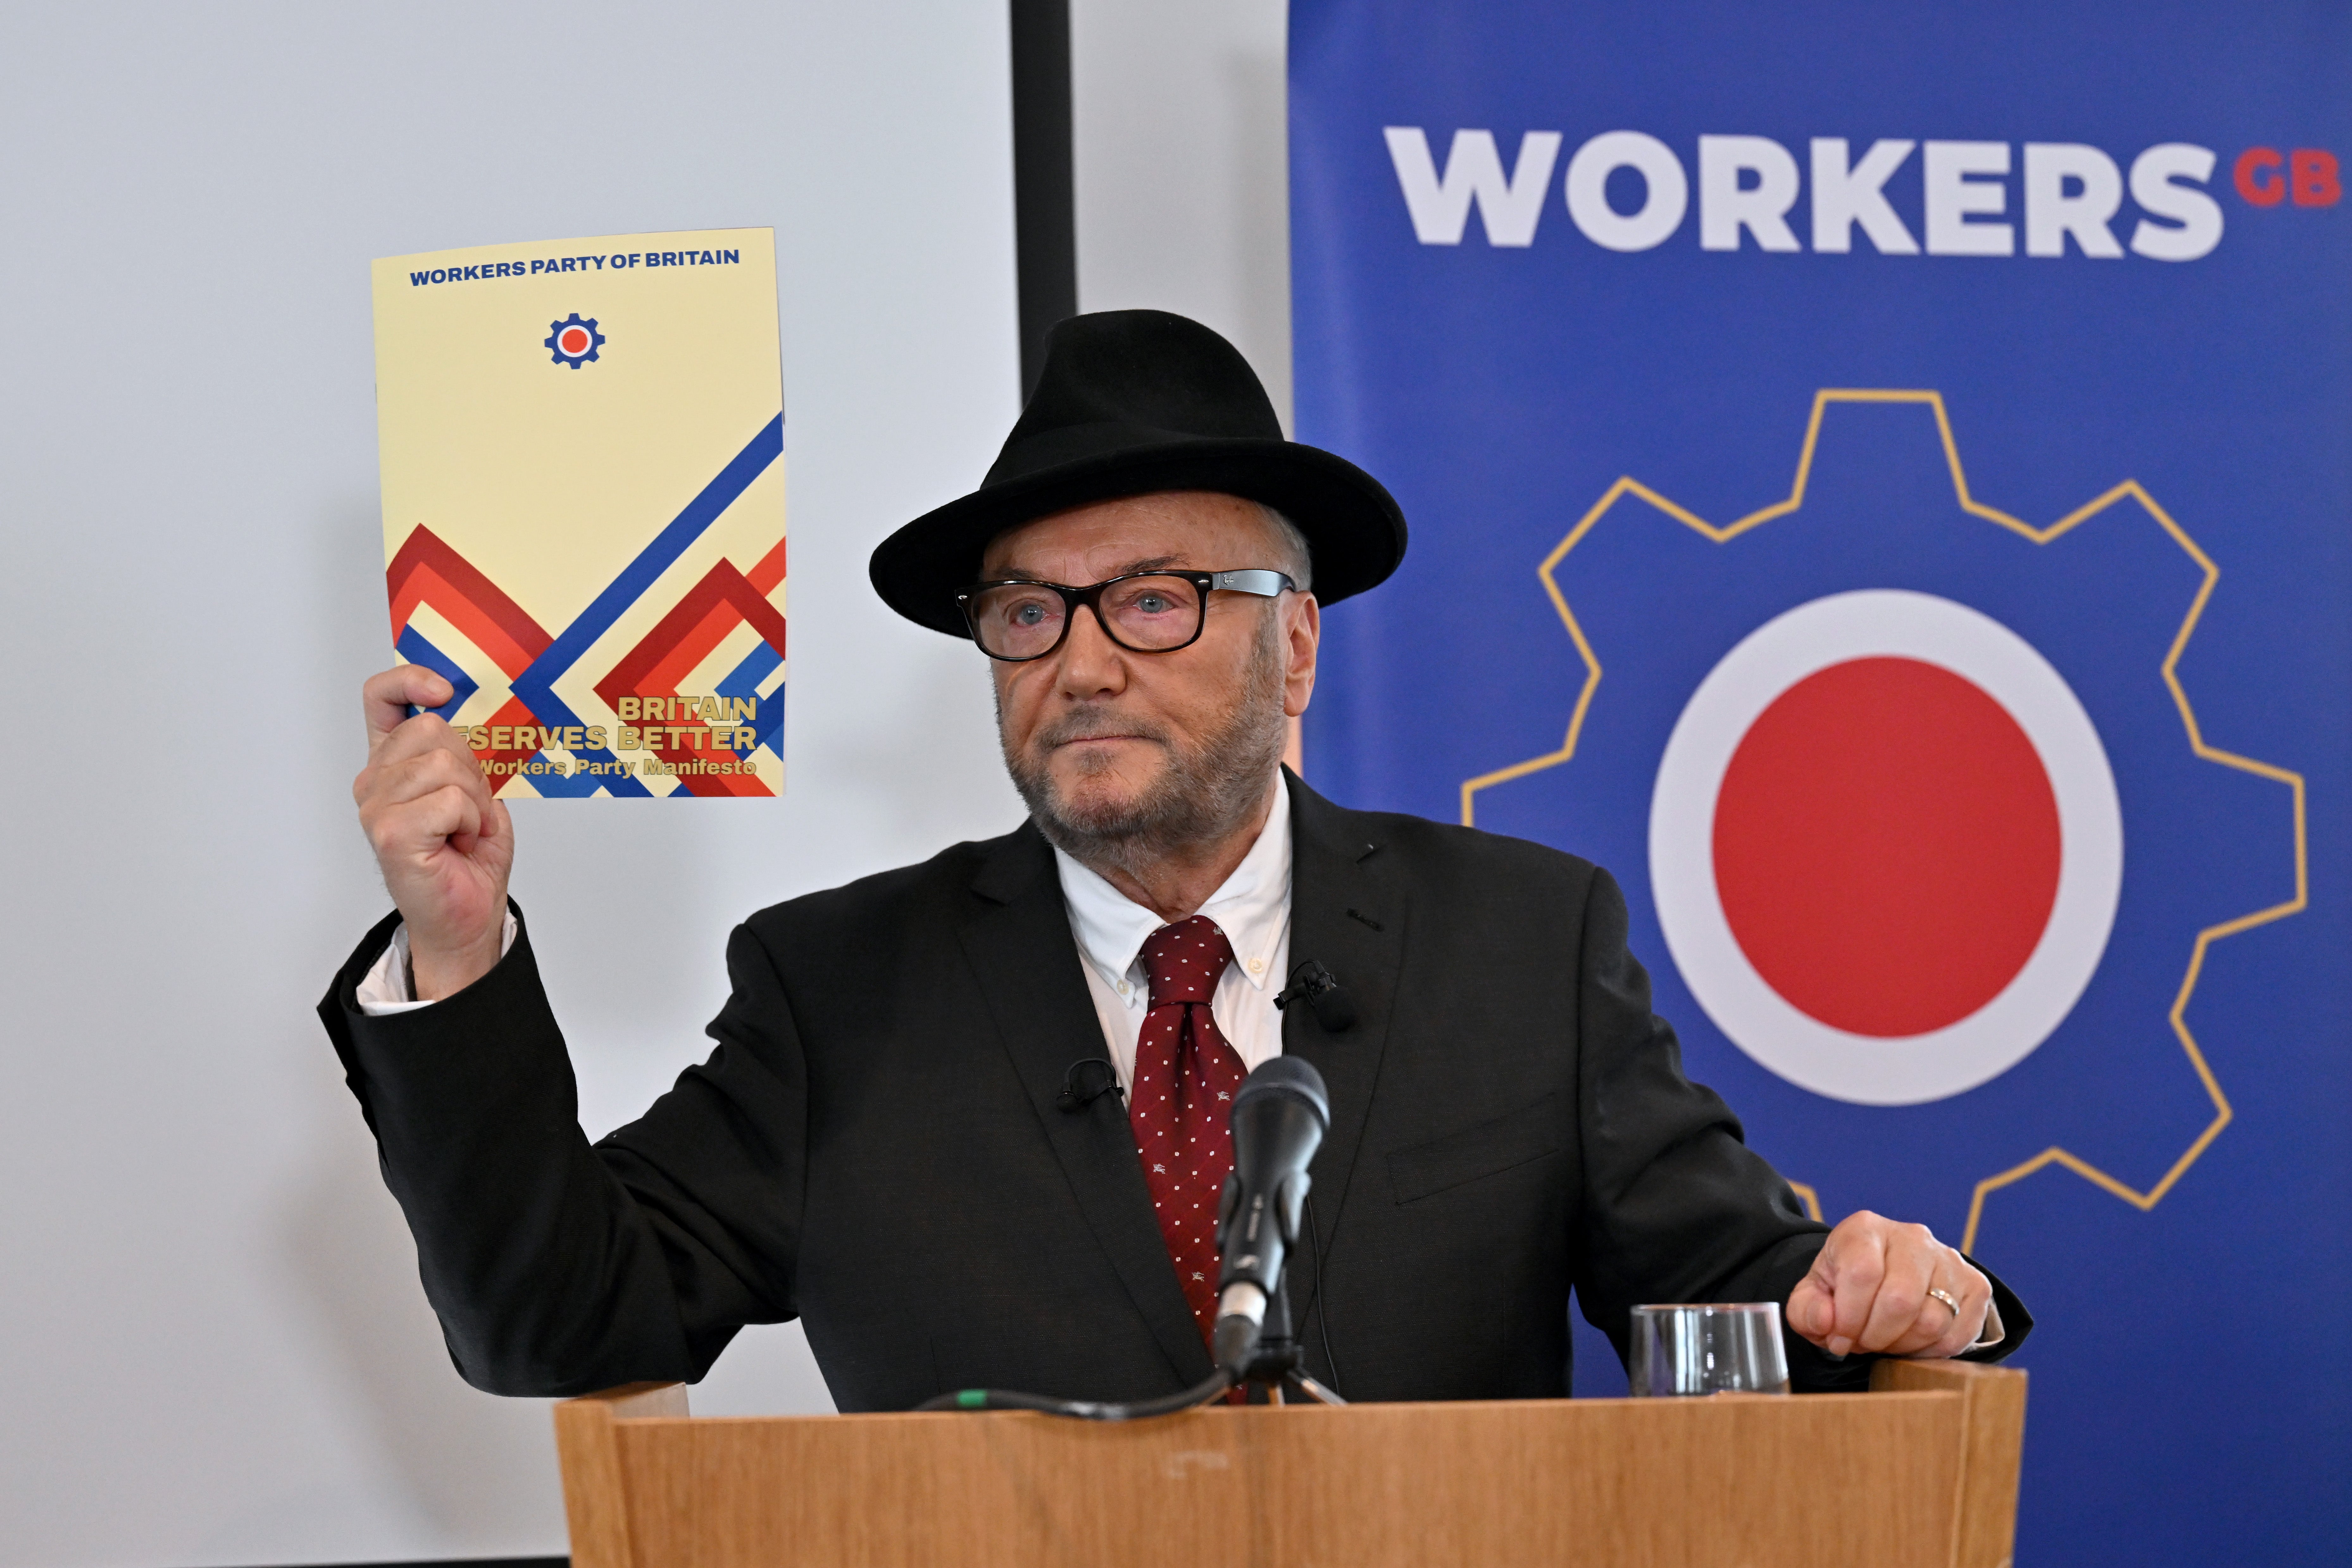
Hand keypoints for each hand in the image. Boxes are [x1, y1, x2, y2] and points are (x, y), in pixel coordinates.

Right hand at [353, 666, 512, 997]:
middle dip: (470, 767)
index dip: (409, 680)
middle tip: (470, 809)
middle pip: (432, 729)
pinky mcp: (391, 832)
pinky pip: (450, 799)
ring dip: (474, 800)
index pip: (382, 699)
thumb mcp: (472, 790)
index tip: (442, 689)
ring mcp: (376, 806)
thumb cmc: (468, 857)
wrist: (466, 916)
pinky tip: (457, 844)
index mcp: (392, 764)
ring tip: (463, 830)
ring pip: (445, 764)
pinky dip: (470, 821)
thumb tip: (465, 711)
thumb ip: (460, 752)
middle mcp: (375, 781)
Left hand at [1786, 1210, 1993, 1359]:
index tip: (1840, 1338)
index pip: (1862, 1273)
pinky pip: (1957, 1334)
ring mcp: (1949, 1259)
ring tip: (1885, 1340)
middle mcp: (1912, 1237)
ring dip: (1902, 1345)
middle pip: (1900, 1300)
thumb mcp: (1814, 1293)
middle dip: (1876, 1335)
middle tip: (1864, 1342)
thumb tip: (1826, 1323)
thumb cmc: (1846, 1284)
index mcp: (1865, 1229)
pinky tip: (1911, 1342)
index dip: (1849, 1317)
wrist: (1888, 1275)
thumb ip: (1807, 1309)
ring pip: (1932, 1320)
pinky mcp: (1975, 1285)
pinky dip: (1931, 1350)